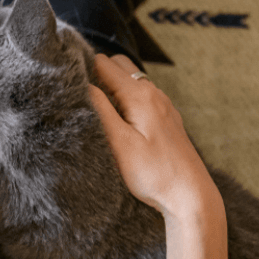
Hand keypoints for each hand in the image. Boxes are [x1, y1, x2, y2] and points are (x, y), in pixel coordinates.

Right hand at [88, 54, 220, 220]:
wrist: (190, 195)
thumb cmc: (154, 173)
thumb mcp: (119, 143)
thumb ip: (100, 110)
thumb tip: (83, 85)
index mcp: (140, 95)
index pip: (104, 63)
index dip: (83, 68)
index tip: (68, 83)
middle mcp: (154, 93)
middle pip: (118, 65)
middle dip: (97, 73)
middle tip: (80, 96)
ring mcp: (162, 105)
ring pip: (131, 81)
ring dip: (112, 87)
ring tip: (95, 109)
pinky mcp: (166, 118)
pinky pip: (142, 97)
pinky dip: (126, 99)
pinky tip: (119, 121)